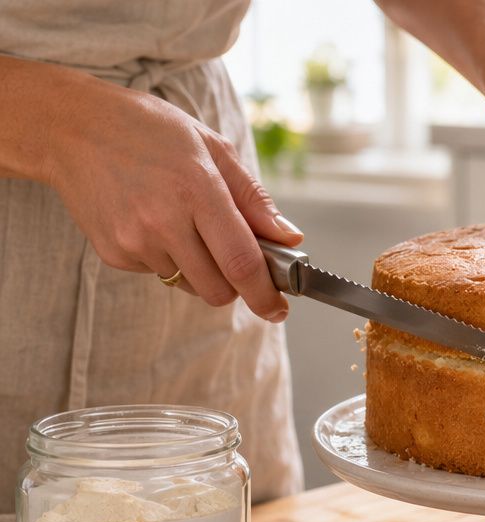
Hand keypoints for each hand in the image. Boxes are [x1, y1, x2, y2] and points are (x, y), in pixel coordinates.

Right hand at [45, 75, 301, 321]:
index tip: (279, 308)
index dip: (265, 294)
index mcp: (197, 189)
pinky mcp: (112, 253)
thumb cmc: (149, 130)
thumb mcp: (212, 147)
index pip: (241, 262)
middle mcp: (163, 221)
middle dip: (235, 285)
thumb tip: (289, 237)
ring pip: (188, 284)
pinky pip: (158, 273)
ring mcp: (134, 240)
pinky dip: (167, 258)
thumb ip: (254, 198)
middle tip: (235, 258)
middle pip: (217, 289)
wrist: (71, 127)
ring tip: (183, 222)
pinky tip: (153, 221)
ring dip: (199, 268)